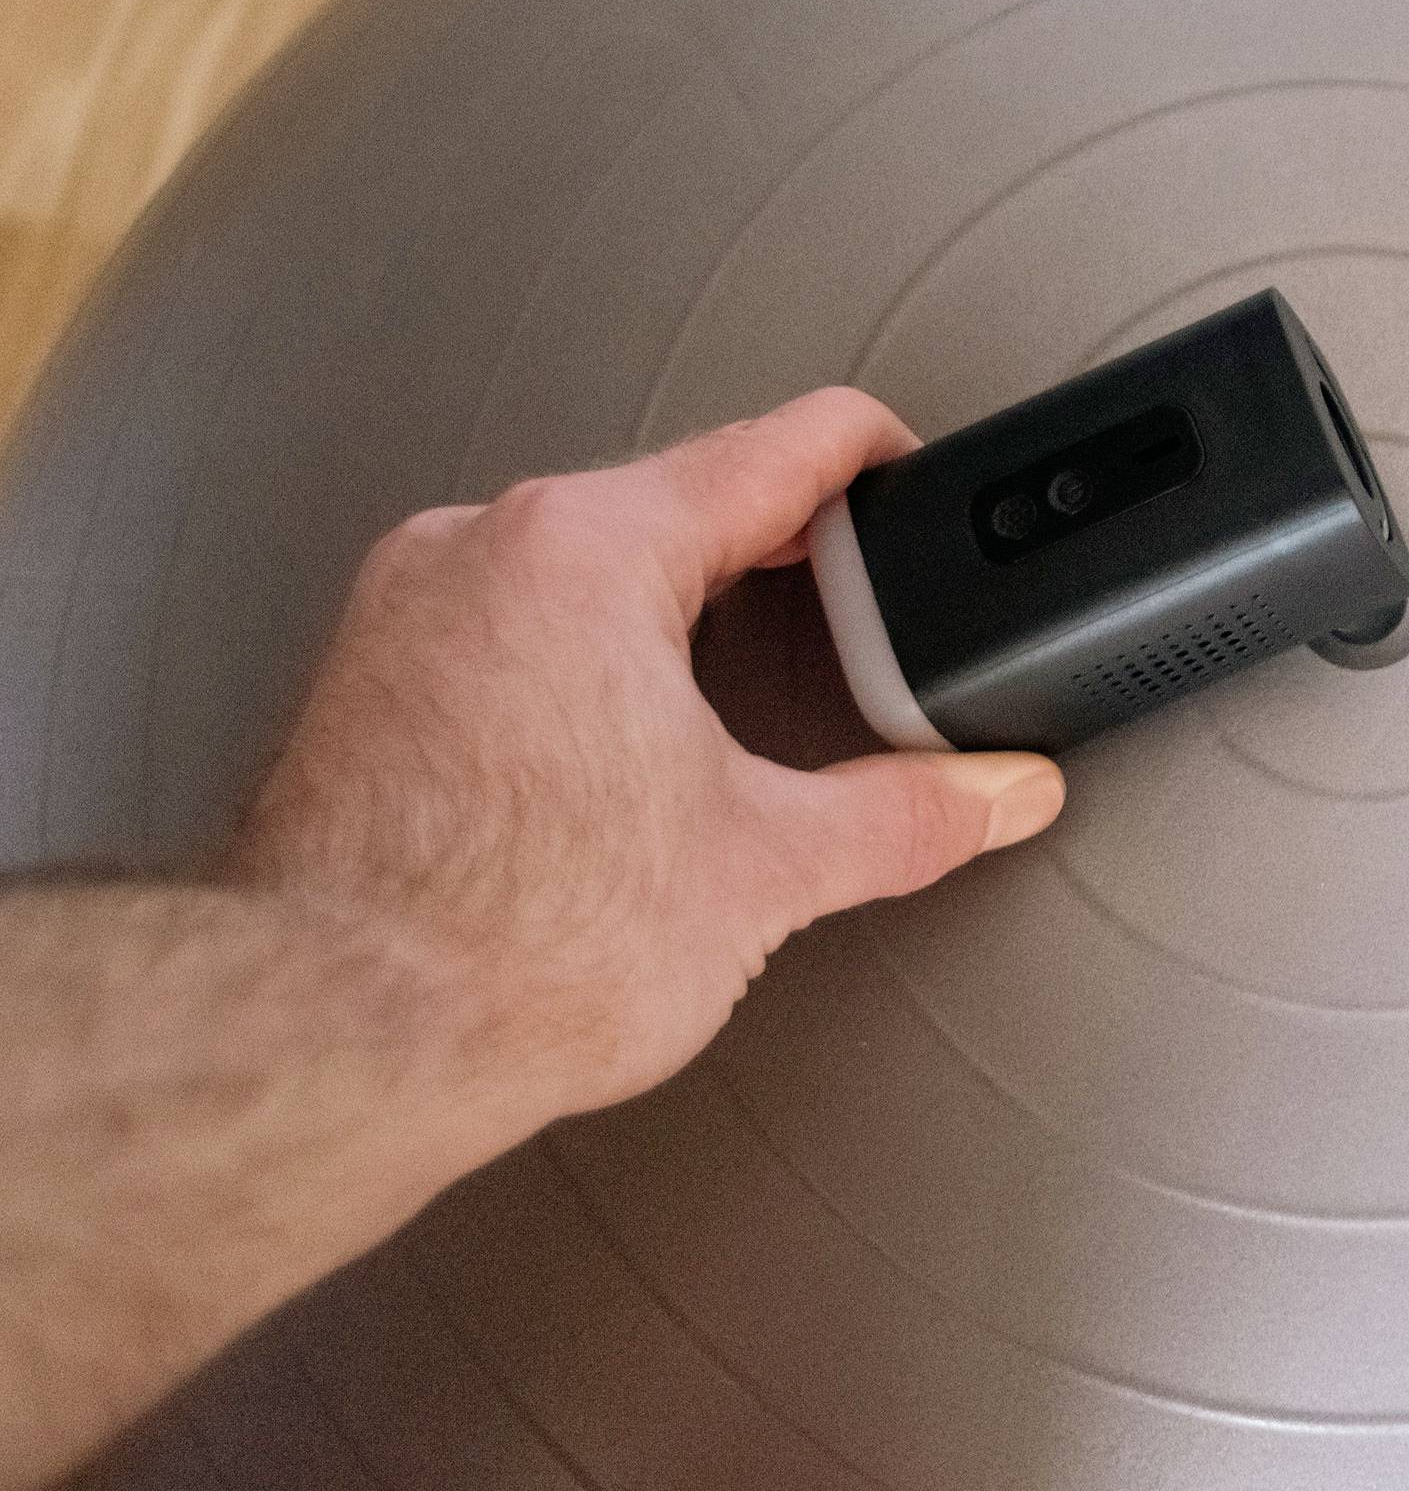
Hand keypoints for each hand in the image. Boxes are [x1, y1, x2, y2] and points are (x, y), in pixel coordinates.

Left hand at [231, 387, 1064, 1123]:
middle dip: (774, 542)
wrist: (326, 1044)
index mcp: (590, 549)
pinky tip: (615, 731)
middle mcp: (483, 545)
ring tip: (738, 675)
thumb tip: (999, 793)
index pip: (774, 445)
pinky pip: (505, 611)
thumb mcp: (762, 870)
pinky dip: (582, 641)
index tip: (906, 467)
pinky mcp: (367, 674)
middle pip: (674, 496)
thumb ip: (907, 815)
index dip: (869, 451)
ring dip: (672, 594)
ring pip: (580, 555)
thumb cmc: (507, 947)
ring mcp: (410, 605)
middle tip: (847, 601)